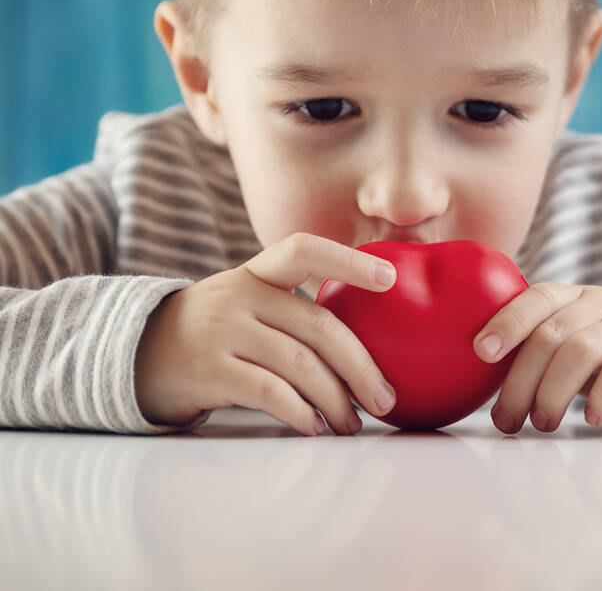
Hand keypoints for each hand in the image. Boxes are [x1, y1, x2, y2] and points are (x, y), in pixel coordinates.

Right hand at [134, 233, 399, 435]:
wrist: (134, 355)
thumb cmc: (216, 334)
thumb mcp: (247, 304)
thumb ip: (296, 311)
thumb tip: (374, 345)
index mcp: (257, 273)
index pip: (304, 250)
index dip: (349, 260)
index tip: (391, 279)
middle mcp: (239, 294)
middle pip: (319, 326)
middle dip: (362, 367)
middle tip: (385, 400)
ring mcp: (222, 331)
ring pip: (300, 364)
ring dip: (336, 401)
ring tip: (352, 424)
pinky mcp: (208, 370)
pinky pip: (269, 392)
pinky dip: (300, 412)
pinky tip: (314, 427)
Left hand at [473, 282, 601, 433]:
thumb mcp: (582, 349)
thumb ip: (542, 353)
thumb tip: (481, 383)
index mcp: (579, 298)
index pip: (536, 298)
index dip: (506, 321)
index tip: (480, 353)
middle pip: (551, 334)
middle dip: (521, 380)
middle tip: (508, 420)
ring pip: (582, 349)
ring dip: (553, 392)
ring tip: (544, 423)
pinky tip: (592, 418)